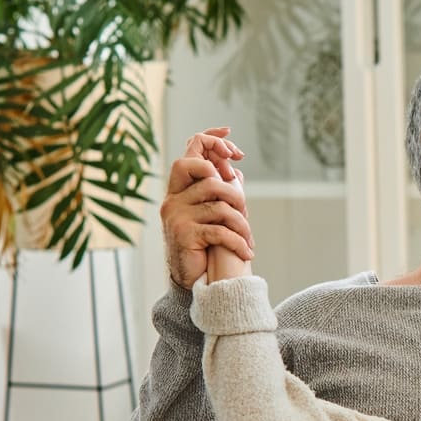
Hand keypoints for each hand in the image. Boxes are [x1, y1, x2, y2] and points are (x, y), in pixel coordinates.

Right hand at [161, 127, 253, 289]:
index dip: (211, 140)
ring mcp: (176, 216)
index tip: (232, 142)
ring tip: (248, 237)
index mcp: (178, 189)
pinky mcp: (184, 235)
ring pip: (220, 206)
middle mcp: (173, 199)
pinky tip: (247, 251)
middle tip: (244, 213)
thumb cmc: (203, 244)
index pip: (191, 151)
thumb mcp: (212, 215)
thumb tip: (235, 170)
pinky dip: (239, 242)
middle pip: (209, 176)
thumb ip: (220, 192)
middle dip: (235, 193)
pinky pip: (220, 231)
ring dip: (242, 224)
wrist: (190, 279)